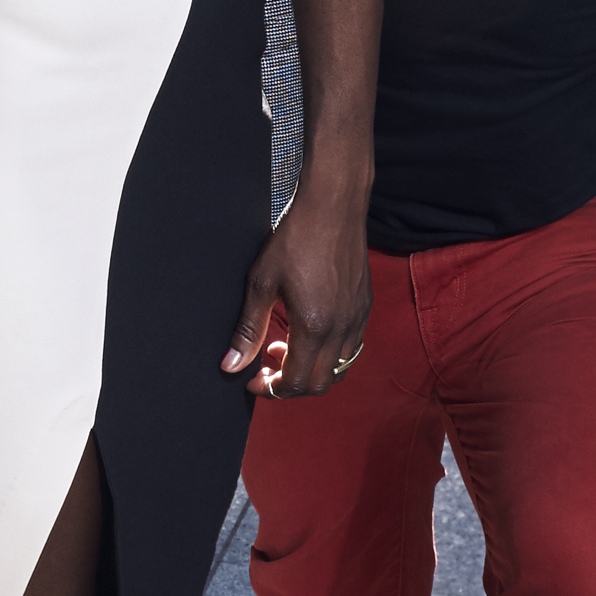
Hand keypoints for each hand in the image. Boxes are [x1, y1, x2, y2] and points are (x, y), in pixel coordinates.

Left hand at [225, 184, 367, 397]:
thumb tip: (231, 365)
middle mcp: (341, 328)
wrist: (333, 206)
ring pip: (339, 369)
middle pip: (320, 383)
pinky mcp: (364, 306)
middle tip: (267, 368)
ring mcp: (357, 318)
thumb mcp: (261, 283)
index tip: (253, 382)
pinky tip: (309, 333)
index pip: (296, 381)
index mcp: (314, 326)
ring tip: (285, 349)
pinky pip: (351, 348)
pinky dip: (329, 355)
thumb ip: (247, 329)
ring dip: (312, 370)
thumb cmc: (295, 238)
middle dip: (291, 385)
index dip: (272, 389)